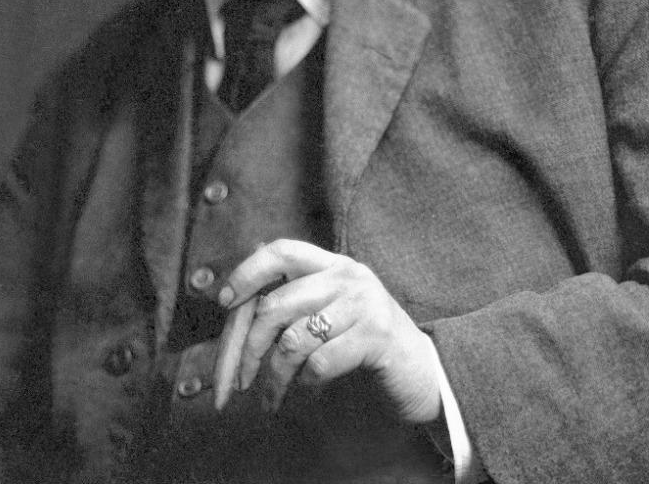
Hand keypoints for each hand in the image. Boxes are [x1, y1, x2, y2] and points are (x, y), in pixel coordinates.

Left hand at [212, 239, 441, 423]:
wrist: (423, 372)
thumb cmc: (364, 345)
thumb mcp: (331, 314)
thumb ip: (293, 306)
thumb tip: (233, 306)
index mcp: (333, 265)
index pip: (281, 251)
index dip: (247, 273)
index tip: (224, 301)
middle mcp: (348, 276)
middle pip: (276, 305)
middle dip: (250, 348)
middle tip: (240, 381)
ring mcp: (364, 303)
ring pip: (293, 340)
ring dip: (275, 376)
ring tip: (272, 396)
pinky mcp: (375, 336)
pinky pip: (319, 362)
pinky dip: (306, 383)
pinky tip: (310, 389)